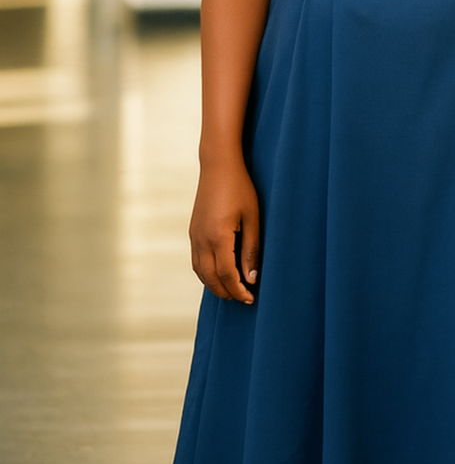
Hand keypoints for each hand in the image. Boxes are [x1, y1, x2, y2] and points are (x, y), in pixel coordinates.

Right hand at [189, 157, 260, 303]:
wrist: (218, 165)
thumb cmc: (240, 188)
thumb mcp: (252, 218)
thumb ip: (251, 249)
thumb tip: (251, 278)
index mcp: (218, 237)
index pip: (227, 275)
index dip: (239, 290)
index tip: (251, 298)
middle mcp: (201, 240)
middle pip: (210, 278)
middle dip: (226, 292)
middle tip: (243, 298)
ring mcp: (194, 235)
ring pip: (200, 272)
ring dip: (214, 285)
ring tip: (231, 290)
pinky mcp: (193, 231)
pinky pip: (196, 260)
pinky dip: (205, 273)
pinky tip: (218, 273)